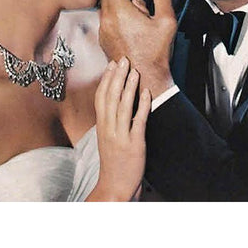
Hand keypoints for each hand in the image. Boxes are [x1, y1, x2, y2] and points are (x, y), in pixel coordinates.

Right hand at [88, 57, 150, 201]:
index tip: (111, 65)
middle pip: (111, 97)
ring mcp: (120, 136)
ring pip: (123, 106)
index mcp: (101, 126)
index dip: (106, 79)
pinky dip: (142, 105)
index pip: (101, 97)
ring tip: (134, 71)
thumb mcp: (107, 138)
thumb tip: (115, 100)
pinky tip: (146, 92)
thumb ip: (109, 120)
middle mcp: (108, 129)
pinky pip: (138, 120)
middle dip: (117, 77)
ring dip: (128, 87)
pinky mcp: (134, 144)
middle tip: (123, 60)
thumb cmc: (113, 161)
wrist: (115, 187)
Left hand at [99, 0, 176, 98]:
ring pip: (104, 5)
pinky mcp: (104, 39)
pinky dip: (113, 11)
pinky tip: (126, 14)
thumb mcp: (166, 21)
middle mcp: (107, 19)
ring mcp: (103, 30)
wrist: (143, 77)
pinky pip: (105, 18)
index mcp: (120, 11)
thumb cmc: (155, 51)